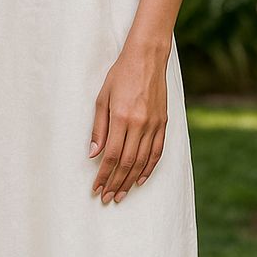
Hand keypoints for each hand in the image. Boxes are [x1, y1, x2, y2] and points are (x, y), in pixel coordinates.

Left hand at [88, 40, 168, 202]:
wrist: (147, 58)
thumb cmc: (120, 75)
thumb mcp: (102, 98)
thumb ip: (99, 128)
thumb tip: (94, 154)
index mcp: (121, 117)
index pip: (111, 155)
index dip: (103, 174)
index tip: (97, 187)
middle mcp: (139, 124)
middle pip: (126, 162)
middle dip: (116, 182)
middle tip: (107, 197)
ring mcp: (153, 124)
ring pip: (142, 161)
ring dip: (130, 180)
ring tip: (121, 194)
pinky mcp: (163, 123)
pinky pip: (156, 151)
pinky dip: (149, 168)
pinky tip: (141, 179)